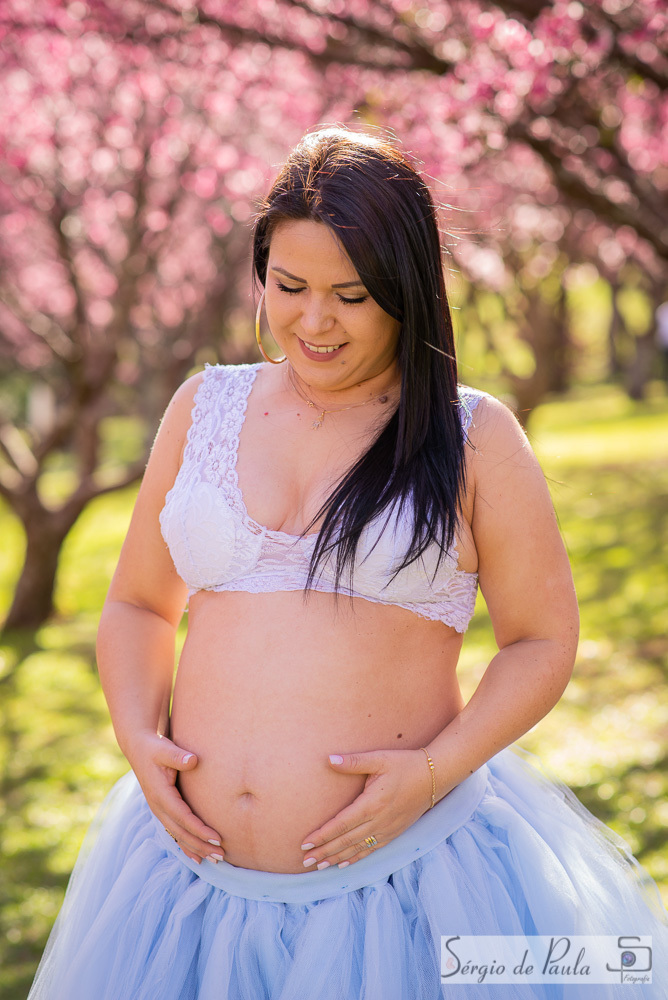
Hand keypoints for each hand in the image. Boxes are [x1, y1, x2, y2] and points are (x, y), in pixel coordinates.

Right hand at [126, 731, 223, 864]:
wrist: (138, 748)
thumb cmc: (154, 747)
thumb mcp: (164, 749)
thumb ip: (177, 756)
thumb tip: (193, 760)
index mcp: (160, 794)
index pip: (183, 817)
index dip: (199, 829)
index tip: (217, 837)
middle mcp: (158, 807)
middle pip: (181, 833)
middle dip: (201, 846)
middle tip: (222, 856)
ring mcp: (159, 811)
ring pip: (179, 836)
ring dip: (196, 849)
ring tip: (216, 861)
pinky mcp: (163, 810)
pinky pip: (175, 833)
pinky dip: (187, 846)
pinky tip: (198, 858)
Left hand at [299, 748, 435, 870]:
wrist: (434, 777)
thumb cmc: (404, 764)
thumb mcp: (379, 759)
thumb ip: (353, 762)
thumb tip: (330, 760)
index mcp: (371, 804)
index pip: (341, 825)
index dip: (322, 835)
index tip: (305, 843)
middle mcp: (378, 821)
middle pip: (346, 841)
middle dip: (324, 852)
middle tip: (305, 861)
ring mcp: (387, 830)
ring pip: (357, 849)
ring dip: (337, 858)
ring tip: (319, 866)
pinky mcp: (394, 832)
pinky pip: (371, 850)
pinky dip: (356, 858)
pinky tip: (344, 864)